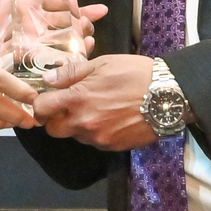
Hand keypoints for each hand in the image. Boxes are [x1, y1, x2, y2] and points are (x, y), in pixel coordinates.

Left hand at [32, 54, 159, 150]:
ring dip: (77, 125)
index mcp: (77, 99)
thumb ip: (71, 73)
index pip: (41, 109)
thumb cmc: (135, 73)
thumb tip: (48, 80)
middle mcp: (83, 123)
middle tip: (68, 105)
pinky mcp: (113, 147)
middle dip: (56, 118)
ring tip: (95, 109)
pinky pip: (94, 142)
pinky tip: (110, 118)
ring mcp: (98, 138)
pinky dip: (96, 132)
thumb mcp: (102, 63)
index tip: (47, 98)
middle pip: (53, 129)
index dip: (41, 103)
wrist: (169, 96)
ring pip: (75, 136)